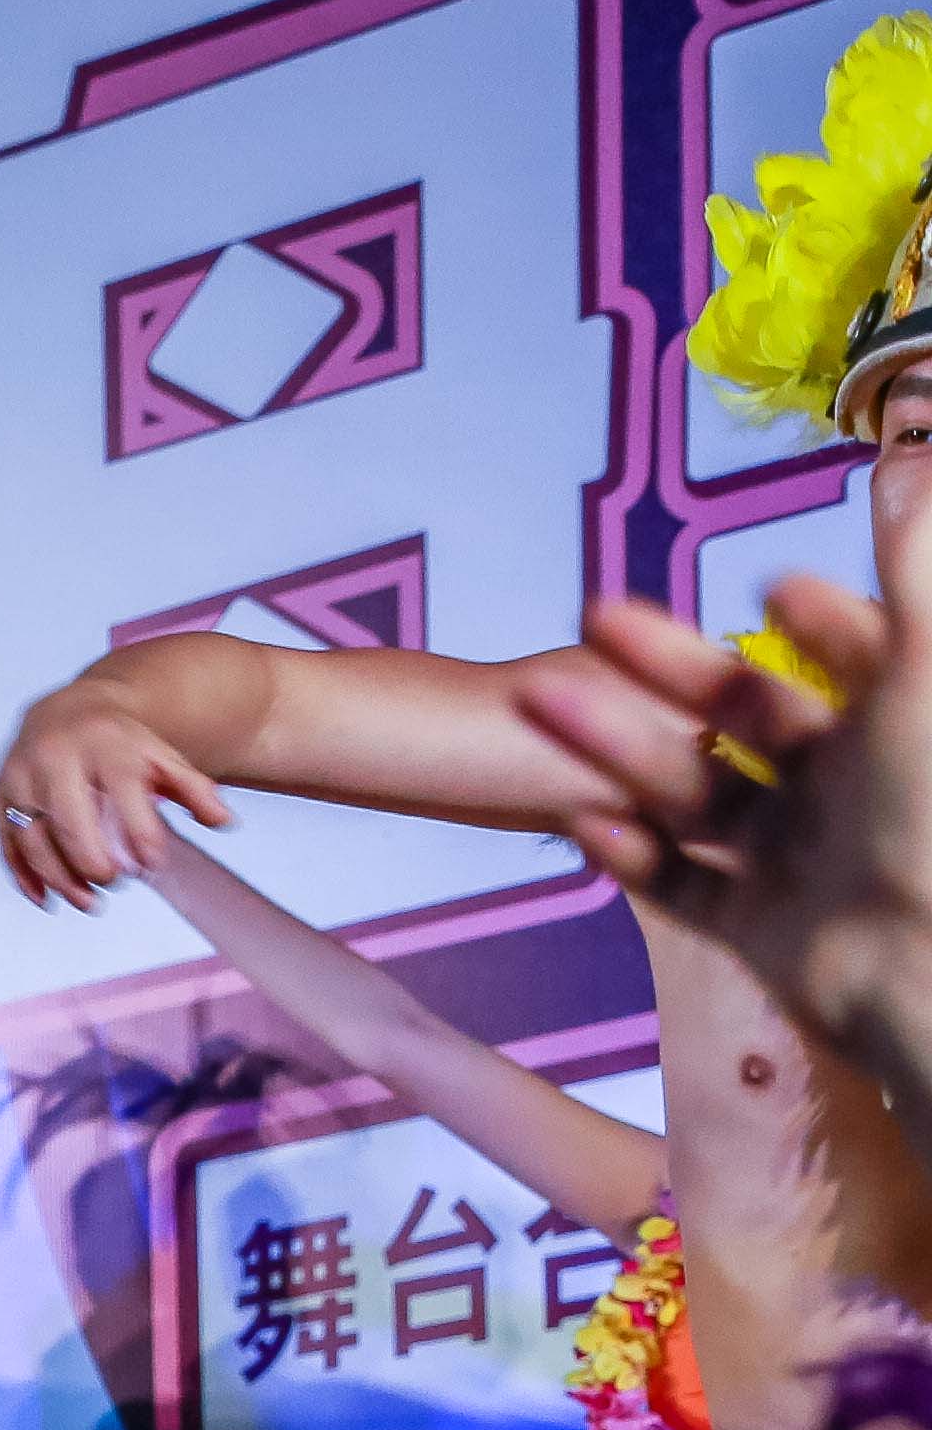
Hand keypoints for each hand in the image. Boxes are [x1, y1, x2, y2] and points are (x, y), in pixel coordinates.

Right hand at [0, 677, 236, 910]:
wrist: (64, 713)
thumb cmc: (117, 744)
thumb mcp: (161, 757)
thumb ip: (194, 788)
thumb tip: (222, 821)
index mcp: (103, 743)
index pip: (122, 791)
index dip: (139, 835)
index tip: (152, 866)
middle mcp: (55, 756)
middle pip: (69, 820)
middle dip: (92, 861)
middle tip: (115, 881)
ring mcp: (20, 777)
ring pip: (33, 838)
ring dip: (59, 878)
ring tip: (88, 901)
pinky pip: (7, 843)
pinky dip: (24, 875)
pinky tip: (48, 897)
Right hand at [513, 561, 930, 1049]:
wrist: (930, 973)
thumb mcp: (924, 665)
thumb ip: (914, 564)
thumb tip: (907, 456)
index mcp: (904, 725)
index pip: (859, 654)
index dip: (817, 616)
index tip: (770, 585)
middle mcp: (856, 790)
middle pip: (749, 716)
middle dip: (670, 664)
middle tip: (597, 615)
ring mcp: (803, 860)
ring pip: (697, 791)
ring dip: (616, 745)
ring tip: (538, 699)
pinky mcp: (760, 929)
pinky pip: (683, 887)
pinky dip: (633, 856)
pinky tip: (583, 822)